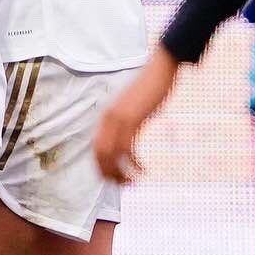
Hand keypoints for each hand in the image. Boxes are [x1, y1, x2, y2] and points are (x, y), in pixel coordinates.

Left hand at [93, 46, 179, 181]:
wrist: (160, 69)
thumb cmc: (150, 89)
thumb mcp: (133, 108)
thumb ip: (127, 122)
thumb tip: (127, 138)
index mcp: (106, 115)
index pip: (95, 147)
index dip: (100, 165)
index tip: (111, 178)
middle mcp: (107, 117)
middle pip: (99, 153)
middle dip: (108, 173)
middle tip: (122, 185)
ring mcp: (118, 118)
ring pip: (111, 154)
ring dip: (120, 172)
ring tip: (132, 183)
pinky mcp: (132, 119)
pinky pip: (127, 148)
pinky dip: (133, 163)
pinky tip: (142, 171)